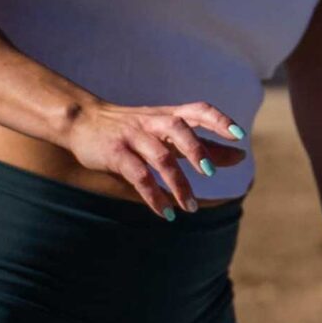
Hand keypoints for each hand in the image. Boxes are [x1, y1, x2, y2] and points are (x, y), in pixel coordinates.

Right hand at [61, 100, 249, 216]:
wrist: (82, 121)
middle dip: (196, 150)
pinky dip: (153, 196)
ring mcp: (133, 137)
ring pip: (160, 157)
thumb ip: (202, 145)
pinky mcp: (116, 154)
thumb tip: (240, 155)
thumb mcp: (167, 133)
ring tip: (190, 208)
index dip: (219, 120)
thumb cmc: (132, 128)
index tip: (238, 135)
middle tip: (211, 174)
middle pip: (178, 129)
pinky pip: (138, 176)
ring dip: (178, 184)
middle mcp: (153, 123)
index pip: (198, 110)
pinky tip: (165, 212)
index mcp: (168, 116)